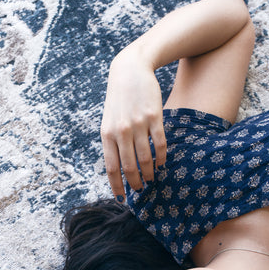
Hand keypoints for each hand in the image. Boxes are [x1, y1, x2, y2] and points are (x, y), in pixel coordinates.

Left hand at [101, 45, 166, 200]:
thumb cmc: (118, 100)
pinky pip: (160, 144)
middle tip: (140, 190)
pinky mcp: (154, 117)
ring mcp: (138, 124)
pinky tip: (161, 163)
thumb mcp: (109, 121)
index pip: (111, 167)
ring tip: (151, 179)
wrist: (130, 70)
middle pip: (129, 167)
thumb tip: (116, 170)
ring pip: (145, 158)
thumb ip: (112, 143)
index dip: (117, 186)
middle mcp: (121, 131)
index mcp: (107, 134)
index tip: (122, 199)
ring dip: (149, 173)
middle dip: (135, 183)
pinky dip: (161, 157)